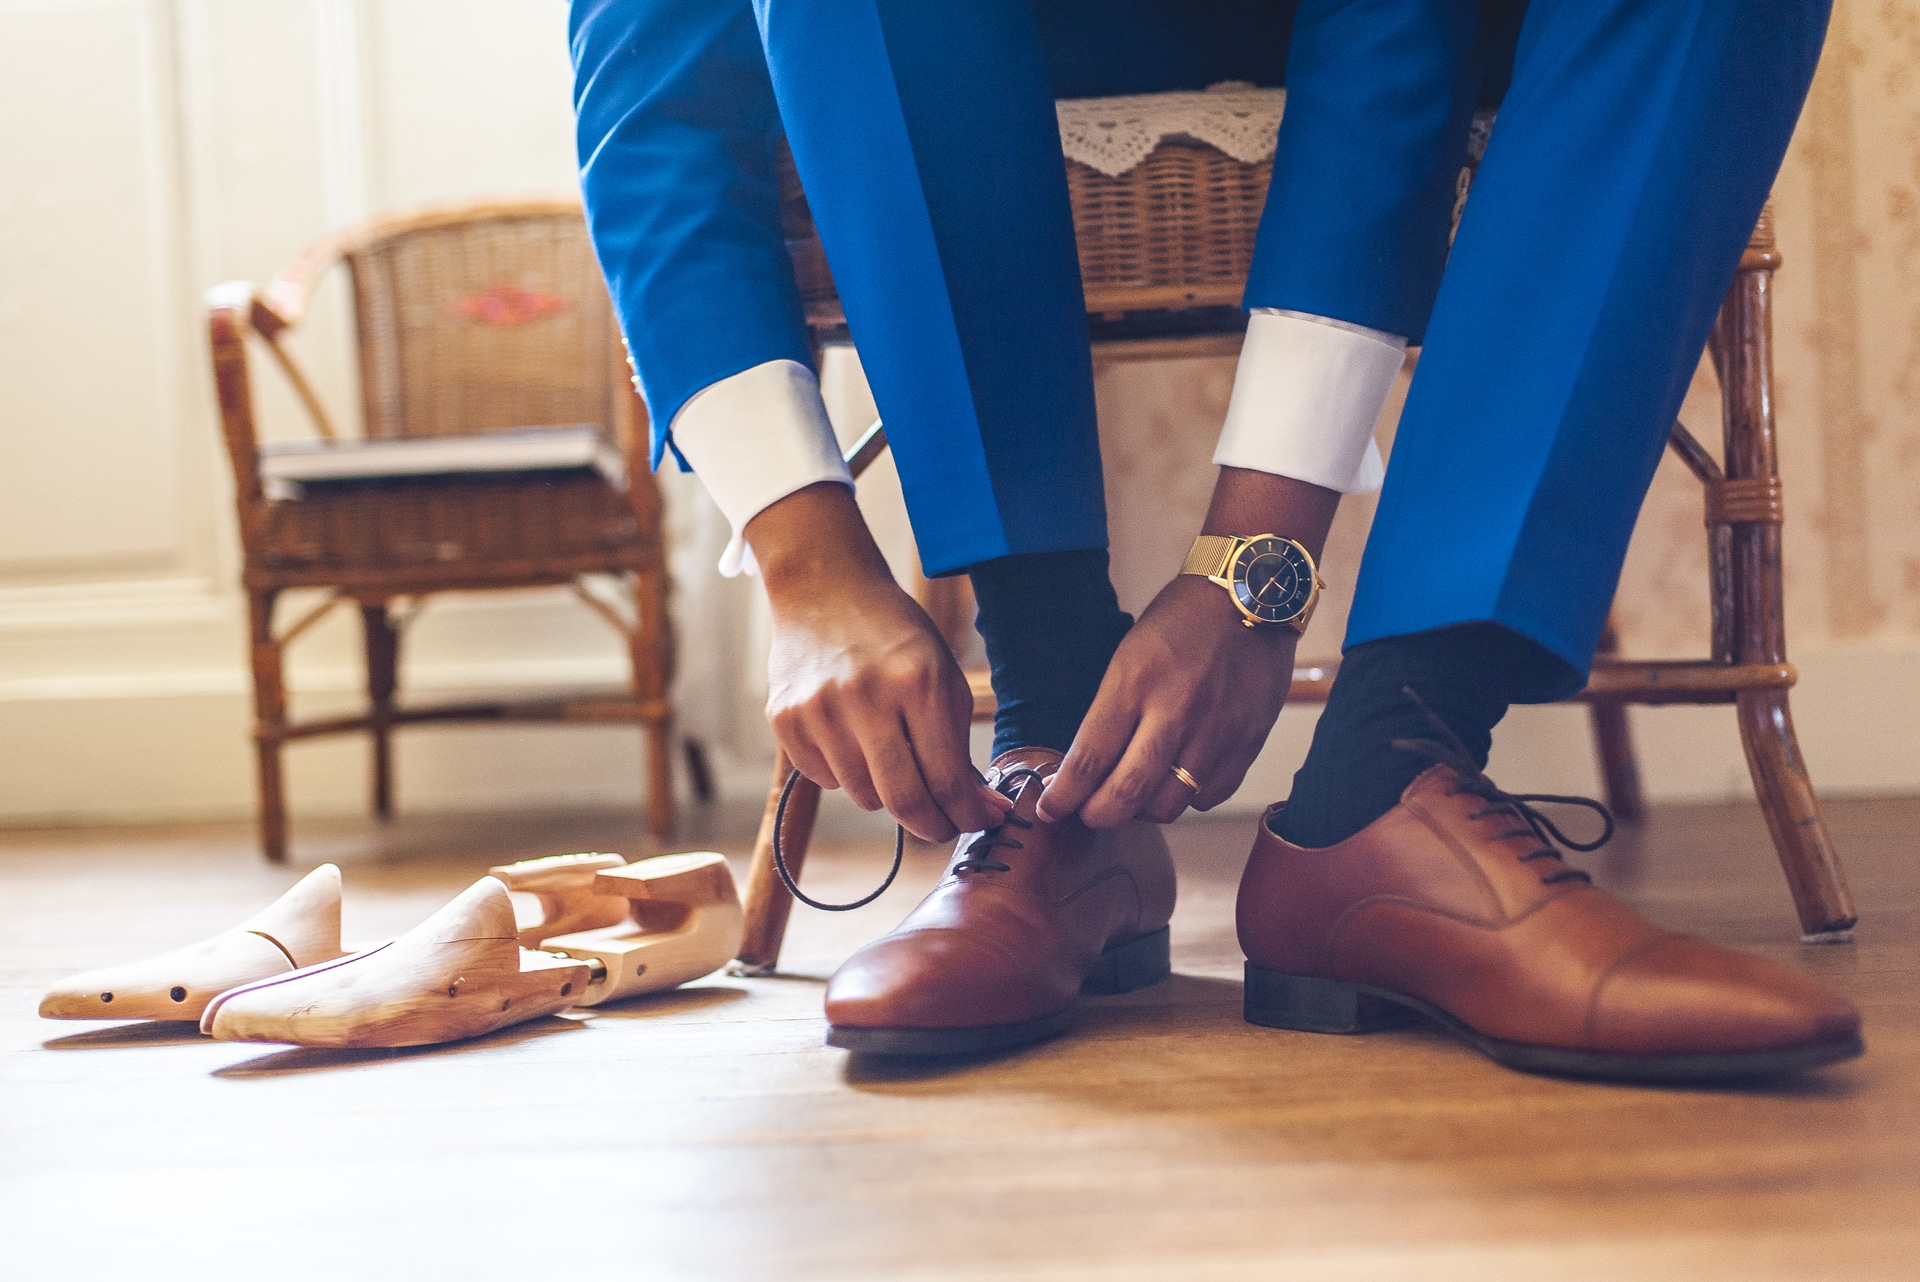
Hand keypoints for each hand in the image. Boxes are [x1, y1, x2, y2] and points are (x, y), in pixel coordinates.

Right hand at [752, 484, 1011, 842]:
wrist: (823, 590)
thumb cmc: (894, 636)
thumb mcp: (941, 674)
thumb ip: (959, 744)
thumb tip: (982, 811)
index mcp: (917, 681)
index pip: (947, 780)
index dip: (967, 815)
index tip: (978, 822)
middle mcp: (865, 697)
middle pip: (903, 801)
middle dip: (932, 825)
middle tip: (943, 826)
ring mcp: (819, 710)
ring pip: (863, 796)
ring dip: (885, 791)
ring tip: (890, 755)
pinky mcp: (785, 720)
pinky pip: (825, 780)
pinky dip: (846, 773)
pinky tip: (850, 736)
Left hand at [1037, 573, 1296, 826]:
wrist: (1252, 593)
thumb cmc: (1182, 621)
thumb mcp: (1130, 653)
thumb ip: (1112, 710)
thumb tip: (1086, 766)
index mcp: (1134, 682)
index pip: (1089, 758)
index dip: (1064, 795)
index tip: (1050, 809)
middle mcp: (1174, 710)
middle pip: (1127, 793)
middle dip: (1098, 815)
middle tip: (1089, 814)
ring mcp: (1215, 730)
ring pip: (1169, 804)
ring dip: (1144, 811)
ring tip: (1136, 796)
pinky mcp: (1248, 740)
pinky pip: (1210, 796)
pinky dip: (1189, 798)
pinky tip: (1181, 780)